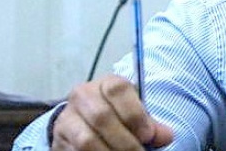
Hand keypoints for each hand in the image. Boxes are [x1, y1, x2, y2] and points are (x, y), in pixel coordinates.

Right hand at [51, 74, 173, 149]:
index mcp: (106, 83)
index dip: (135, 114)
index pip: (118, 90)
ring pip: (87, 140)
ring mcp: (67, 118)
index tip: (148, 136)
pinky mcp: (58, 139)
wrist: (83, 121)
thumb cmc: (117, 114)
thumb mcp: (134, 113)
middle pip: (102, 117)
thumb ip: (150, 124)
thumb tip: (166, 136)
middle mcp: (83, 95)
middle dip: (125, 141)